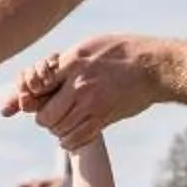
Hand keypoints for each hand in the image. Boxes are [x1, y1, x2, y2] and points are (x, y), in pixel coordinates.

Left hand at [4, 35, 161, 149]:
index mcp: (73, 63)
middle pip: (45, 115)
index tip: (36, 97)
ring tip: (64, 122)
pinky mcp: (104, 118)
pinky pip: (77, 139)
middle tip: (50, 113)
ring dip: (58, 129)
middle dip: (44, 117)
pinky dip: (71, 140)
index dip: (31, 95)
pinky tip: (73, 132)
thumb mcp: (89, 46)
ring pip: (59, 130)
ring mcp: (92, 104)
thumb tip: (45, 74)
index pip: (36, 86)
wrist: (155, 67)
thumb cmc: (122, 52)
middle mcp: (79, 86)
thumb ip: (65, 61)